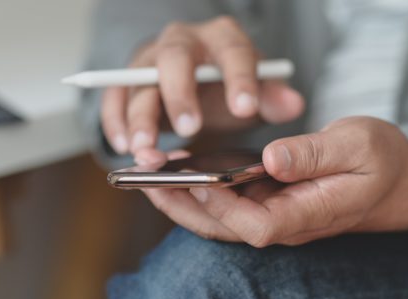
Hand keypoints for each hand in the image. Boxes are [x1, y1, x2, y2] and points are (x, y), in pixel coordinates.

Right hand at [101, 16, 304, 163]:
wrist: (197, 86)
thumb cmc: (228, 89)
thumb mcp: (255, 93)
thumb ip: (272, 99)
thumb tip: (293, 104)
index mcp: (222, 38)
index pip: (232, 51)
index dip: (239, 79)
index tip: (245, 110)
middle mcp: (182, 41)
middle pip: (175, 59)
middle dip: (180, 94)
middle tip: (189, 129)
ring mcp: (150, 59)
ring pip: (139, 82)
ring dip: (140, 117)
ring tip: (145, 152)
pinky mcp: (126, 81)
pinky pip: (115, 97)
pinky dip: (115, 121)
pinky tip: (124, 147)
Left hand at [143, 117, 407, 246]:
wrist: (401, 180)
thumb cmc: (383, 161)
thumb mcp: (358, 146)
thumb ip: (315, 154)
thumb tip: (271, 160)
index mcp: (308, 215)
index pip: (257, 226)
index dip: (224, 208)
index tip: (200, 182)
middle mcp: (287, 223)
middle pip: (226, 229)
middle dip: (185, 206)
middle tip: (146, 179)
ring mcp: (277, 216)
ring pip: (221, 219)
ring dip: (184, 200)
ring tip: (150, 173)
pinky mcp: (271, 203)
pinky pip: (228, 204)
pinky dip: (201, 190)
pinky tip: (180, 169)